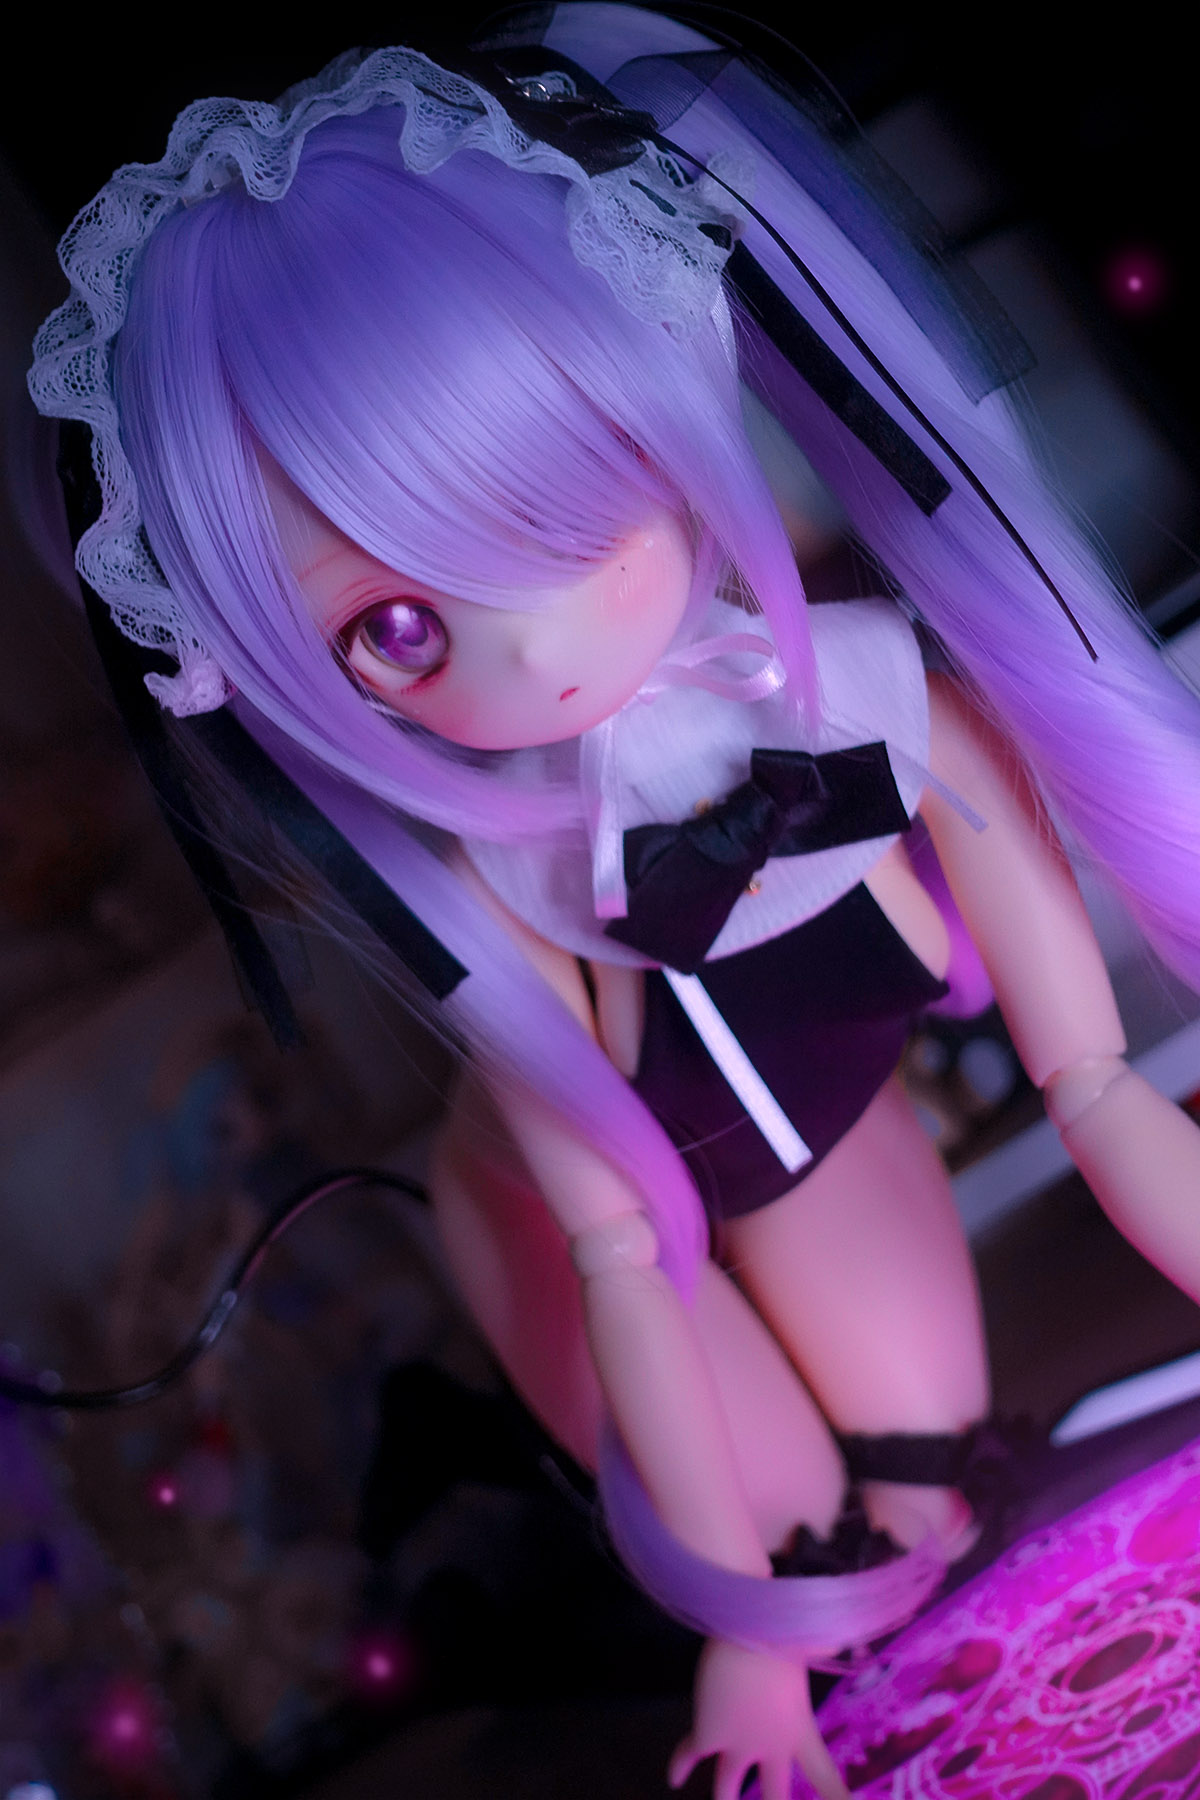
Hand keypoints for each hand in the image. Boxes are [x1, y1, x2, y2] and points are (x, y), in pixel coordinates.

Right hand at [668, 1637, 849, 1799]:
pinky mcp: (708, 1733)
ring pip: (726, 1788)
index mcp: (799, 1729)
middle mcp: (771, 1746)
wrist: (748, 1627)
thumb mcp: (810, 1649)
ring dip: (724, 1797)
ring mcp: (737, 1743)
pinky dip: (679, 1766)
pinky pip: (690, 1755)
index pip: (824, 1776)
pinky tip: (673, 1778)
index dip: (835, 1798)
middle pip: (775, 1795)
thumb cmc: (783, 1631)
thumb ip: (822, 1652)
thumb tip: (836, 1641)